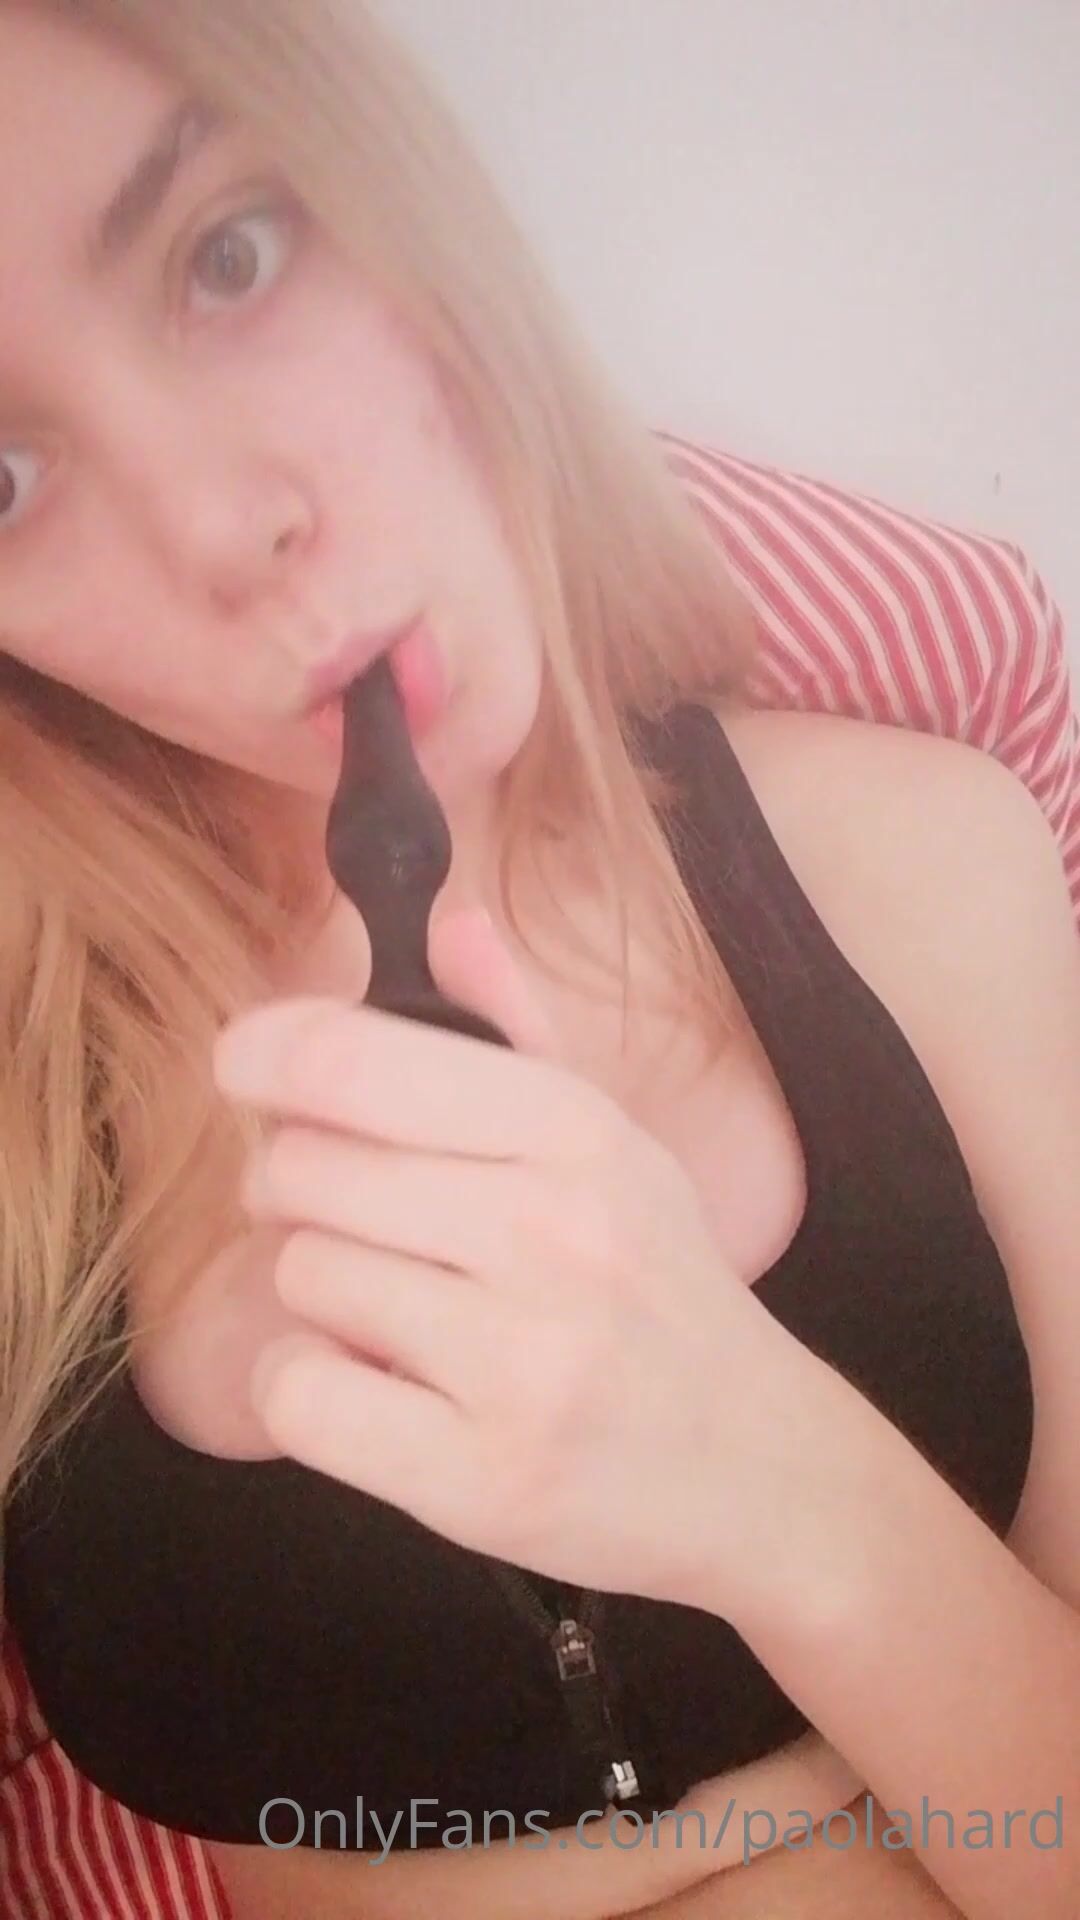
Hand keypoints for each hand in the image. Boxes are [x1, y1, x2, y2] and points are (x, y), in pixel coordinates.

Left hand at [212, 907, 837, 1620]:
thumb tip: (449, 922)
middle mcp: (552, 1234)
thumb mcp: (619, 1146)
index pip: (356, 1059)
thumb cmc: (661, 1294)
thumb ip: (520, 1031)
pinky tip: (372, 1382)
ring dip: (320, 1290)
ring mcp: (520, 1362)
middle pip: (307, 1165)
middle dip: (294, 1183)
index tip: (243, 1063)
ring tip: (393, 1307)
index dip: (267, 1051)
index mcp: (578, 1134)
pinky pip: (298, 1392)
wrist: (758, 1466)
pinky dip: (306, 1385)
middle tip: (340, 1211)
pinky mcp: (478, 1477)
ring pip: (301, 1273)